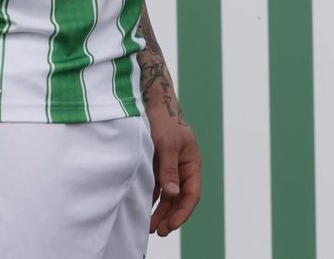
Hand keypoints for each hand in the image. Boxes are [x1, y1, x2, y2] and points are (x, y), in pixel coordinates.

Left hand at [148, 103, 200, 235]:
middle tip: (158, 231)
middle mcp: (182, 167)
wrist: (151, 101)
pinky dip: (151, 198)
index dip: (183, 212)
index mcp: (191, 163)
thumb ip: (169, 169)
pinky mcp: (156, 164)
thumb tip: (173, 193)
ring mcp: (169, 166)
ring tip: (149, 226)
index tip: (171, 226)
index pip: (191, 194)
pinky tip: (142, 208)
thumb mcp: (167, 144)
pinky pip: (156, 186)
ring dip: (160, 210)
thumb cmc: (163, 120)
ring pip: (167, 195)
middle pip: (180, 198)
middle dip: (171, 216)